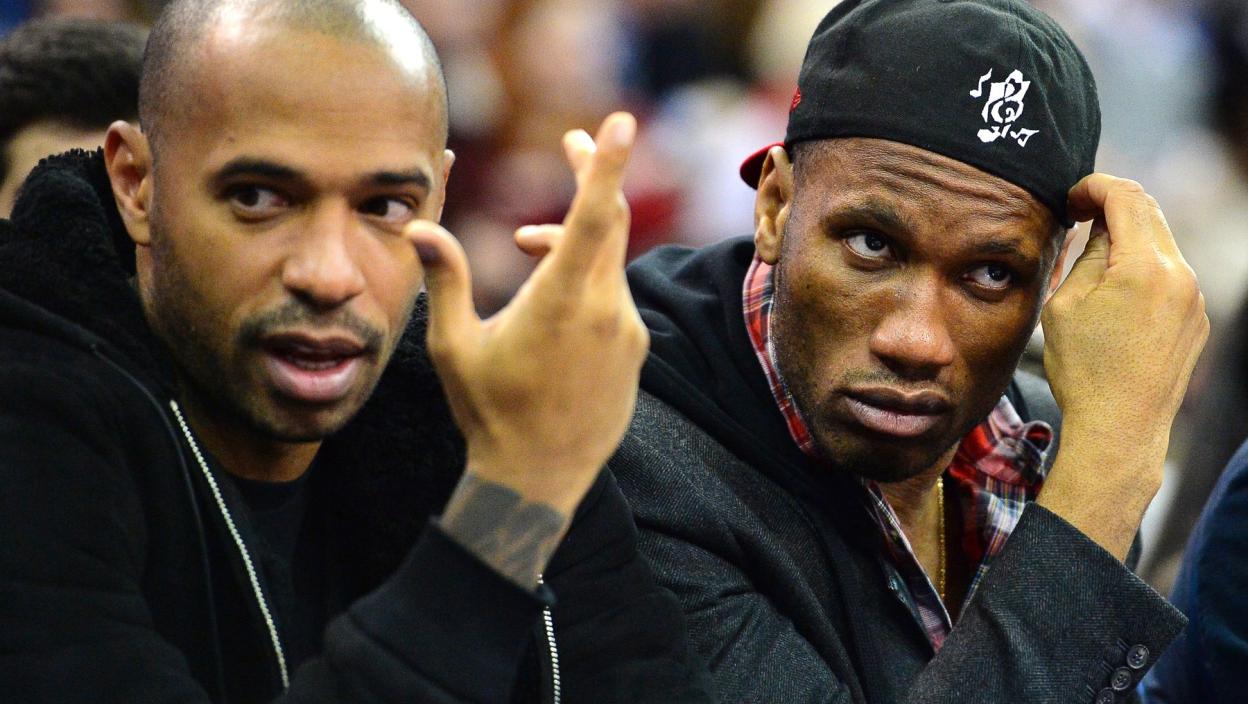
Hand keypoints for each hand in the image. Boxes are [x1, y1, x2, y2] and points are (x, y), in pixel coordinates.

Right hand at [405, 113, 648, 586]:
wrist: (538, 481)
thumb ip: (446, 279)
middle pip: (609, 222)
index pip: (594, 216)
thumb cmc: (488, 412)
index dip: (605, 163)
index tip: (618, 122)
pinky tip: (553, 302)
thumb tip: (421, 229)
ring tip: (525, 244)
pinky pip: (615, 296)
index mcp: (561, 300)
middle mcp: (605, 309)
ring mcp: (627, 331)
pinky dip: (589, 279)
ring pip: (608, 261)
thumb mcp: (453, 346)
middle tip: (571, 141)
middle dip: (591, 177)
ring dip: (574, 241)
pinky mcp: (635, 351)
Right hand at [1037, 174, 1207, 559]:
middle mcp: (1181, 276)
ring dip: (1128, 238)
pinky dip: (1143, 268)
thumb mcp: (1065, 304)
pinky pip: (1170, 276)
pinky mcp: (1197, 319)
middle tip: (1079, 213)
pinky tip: (1116, 292)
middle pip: (1150, 215)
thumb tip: (1097, 229)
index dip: (1095, 186)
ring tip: (1093, 257)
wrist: (1121, 427)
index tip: (1072, 197)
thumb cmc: (1084, 370)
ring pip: (1161, 245)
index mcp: (1145, 267)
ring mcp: (1195, 298)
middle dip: (1113, 207)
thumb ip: (1086, 256)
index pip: (1127, 197)